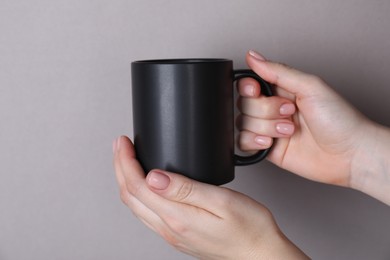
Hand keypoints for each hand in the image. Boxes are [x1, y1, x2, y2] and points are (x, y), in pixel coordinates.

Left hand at [113, 136, 308, 258]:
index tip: (123, 142)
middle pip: (130, 196)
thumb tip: (153, 177)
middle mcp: (169, 229)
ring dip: (127, 180)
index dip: (126, 161)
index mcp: (177, 217)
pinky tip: (145, 184)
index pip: (138, 185)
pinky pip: (147, 213)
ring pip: (136, 206)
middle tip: (120, 145)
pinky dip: (139, 194)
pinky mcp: (178, 235)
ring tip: (126, 161)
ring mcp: (172, 234)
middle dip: (120, 167)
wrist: (260, 255)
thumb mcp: (222, 201)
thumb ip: (186, 189)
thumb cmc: (249, 229)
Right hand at [237, 50, 373, 186]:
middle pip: (245, 104)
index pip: (249, 83)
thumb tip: (253, 56)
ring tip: (289, 131)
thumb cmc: (339, 119)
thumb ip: (278, 71)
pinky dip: (254, 142)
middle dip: (266, 110)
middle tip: (289, 112)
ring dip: (266, 127)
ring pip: (243, 123)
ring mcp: (269, 129)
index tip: (257, 90)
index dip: (248, 87)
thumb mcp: (310, 87)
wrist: (349, 154)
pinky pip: (243, 143)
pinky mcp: (267, 149)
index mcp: (282, 89)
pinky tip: (271, 142)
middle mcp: (273, 108)